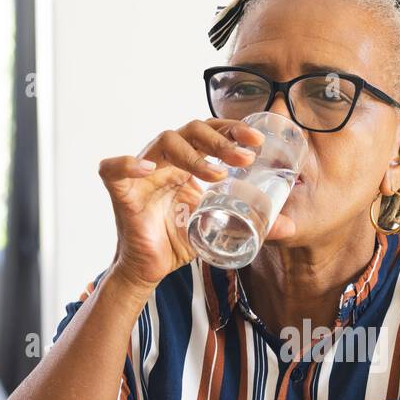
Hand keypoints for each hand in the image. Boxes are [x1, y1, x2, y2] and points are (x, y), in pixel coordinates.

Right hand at [98, 119, 274, 290]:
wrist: (151, 269)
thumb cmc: (179, 242)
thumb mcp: (219, 228)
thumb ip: (250, 223)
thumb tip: (286, 226)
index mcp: (187, 163)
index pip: (210, 133)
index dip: (233, 130)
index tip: (258, 141)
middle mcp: (166, 160)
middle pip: (192, 131)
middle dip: (222, 140)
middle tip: (247, 156)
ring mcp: (143, 173)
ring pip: (165, 141)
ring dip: (195, 154)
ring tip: (219, 174)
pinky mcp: (122, 192)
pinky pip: (113, 169)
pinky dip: (127, 164)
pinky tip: (148, 168)